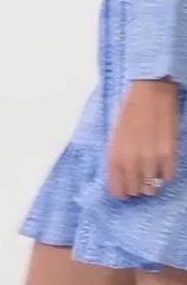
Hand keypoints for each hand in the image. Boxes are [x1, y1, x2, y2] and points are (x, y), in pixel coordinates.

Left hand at [106, 79, 179, 198]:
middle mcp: (131, 162)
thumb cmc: (129, 110)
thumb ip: (116, 157)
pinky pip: (167, 177)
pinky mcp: (169, 155)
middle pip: (135, 191)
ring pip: (152, 188)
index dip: (121, 191)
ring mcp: (151, 160)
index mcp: (114, 156)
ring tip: (150, 168)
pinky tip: (161, 161)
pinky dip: (164, 172)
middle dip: (136, 186)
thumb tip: (120, 175)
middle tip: (138, 176)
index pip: (116, 190)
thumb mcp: (114, 135)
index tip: (124, 188)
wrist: (150, 92)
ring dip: (151, 180)